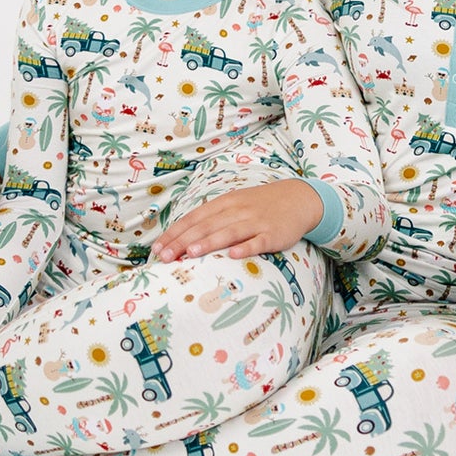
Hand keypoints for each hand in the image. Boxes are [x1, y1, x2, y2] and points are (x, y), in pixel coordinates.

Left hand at [153, 179, 321, 261]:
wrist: (298, 198)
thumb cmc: (260, 206)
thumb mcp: (234, 205)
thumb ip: (212, 218)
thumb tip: (184, 238)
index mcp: (224, 203)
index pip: (194, 218)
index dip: (175, 233)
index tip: (157, 248)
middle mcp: (237, 210)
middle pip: (206, 226)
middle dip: (183, 241)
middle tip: (165, 256)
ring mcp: (255, 222)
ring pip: (228, 232)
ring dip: (209, 243)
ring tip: (190, 253)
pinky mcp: (273, 234)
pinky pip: (257, 241)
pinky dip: (246, 247)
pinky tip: (234, 255)